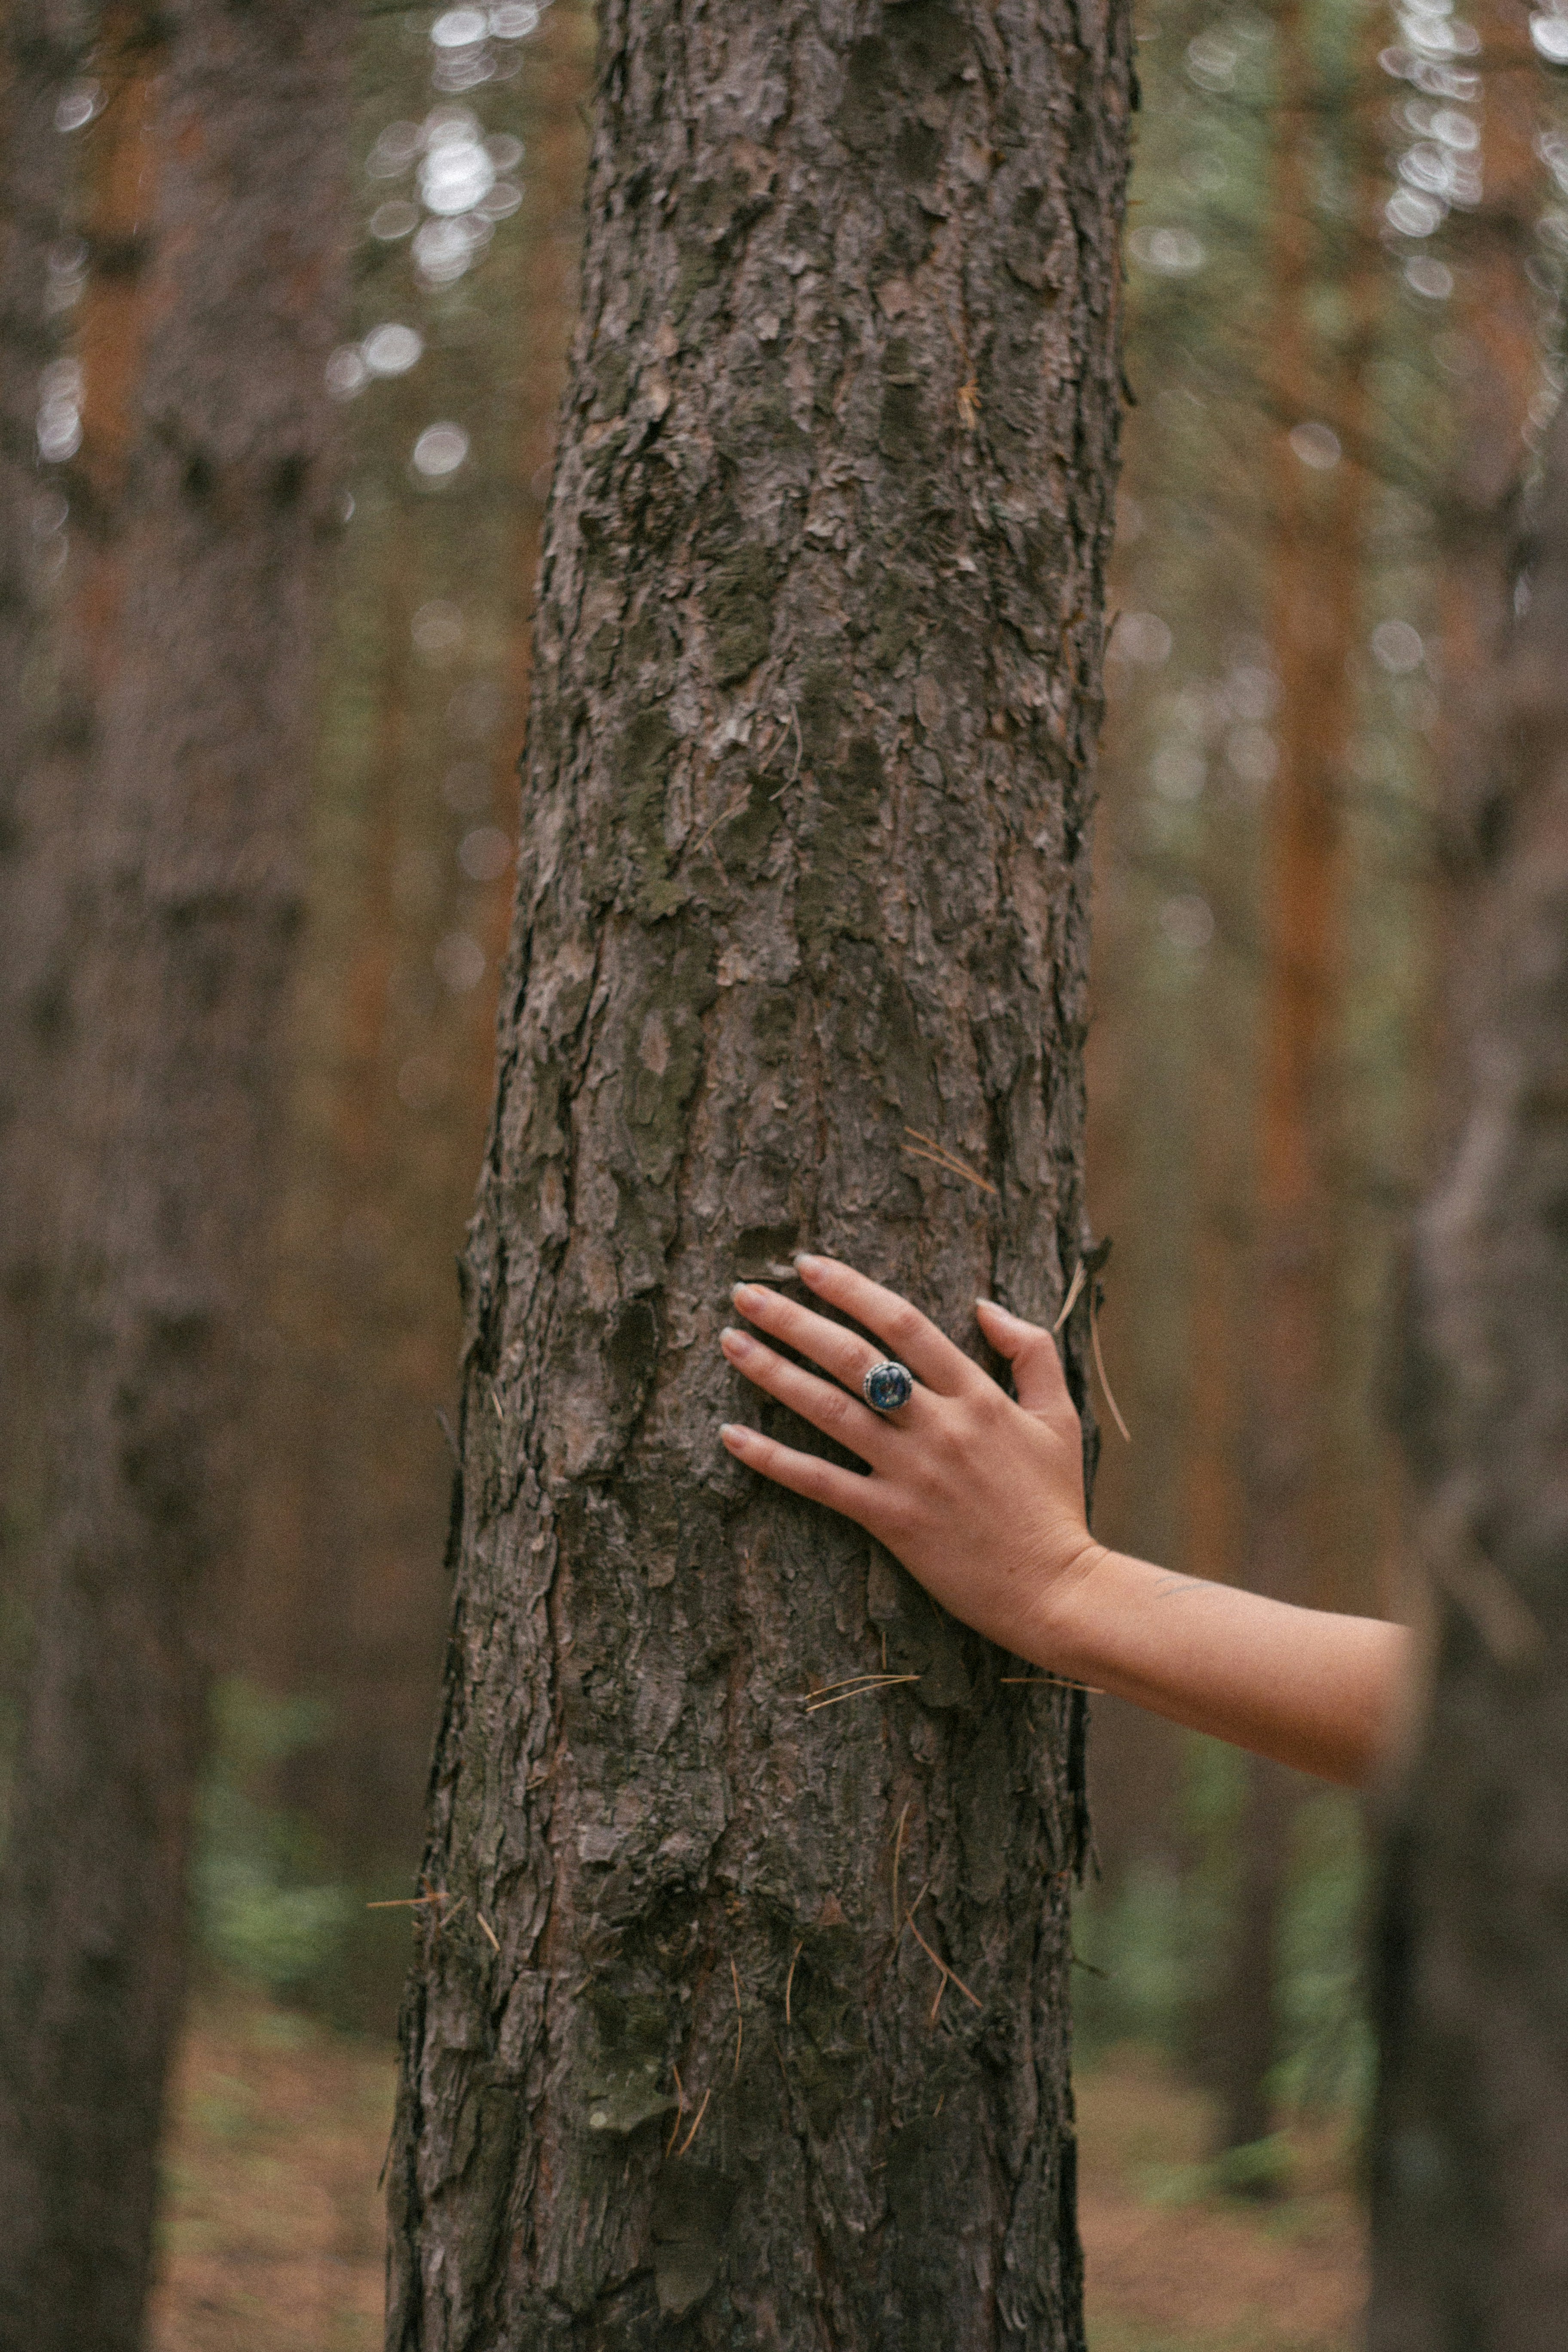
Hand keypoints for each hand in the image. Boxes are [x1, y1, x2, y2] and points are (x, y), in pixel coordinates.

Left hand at [718, 1253, 1101, 1660]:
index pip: (903, 1323)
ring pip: (828, 1409)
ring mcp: (910, 1472)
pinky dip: (772, 1458)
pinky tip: (731, 1435)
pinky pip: (820, 1482)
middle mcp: (938, 1426)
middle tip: (745, 1294)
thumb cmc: (1056, 1503)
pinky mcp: (891, 1520)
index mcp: (977, 1395)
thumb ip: (1031, 1351)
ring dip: (773, 1372)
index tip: (807, 1265)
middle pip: (853, 1357)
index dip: (851, 1289)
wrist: (1057, 1589)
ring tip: (730, 1343)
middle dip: (793, 1319)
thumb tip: (983, 1306)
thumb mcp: (1058, 1417)